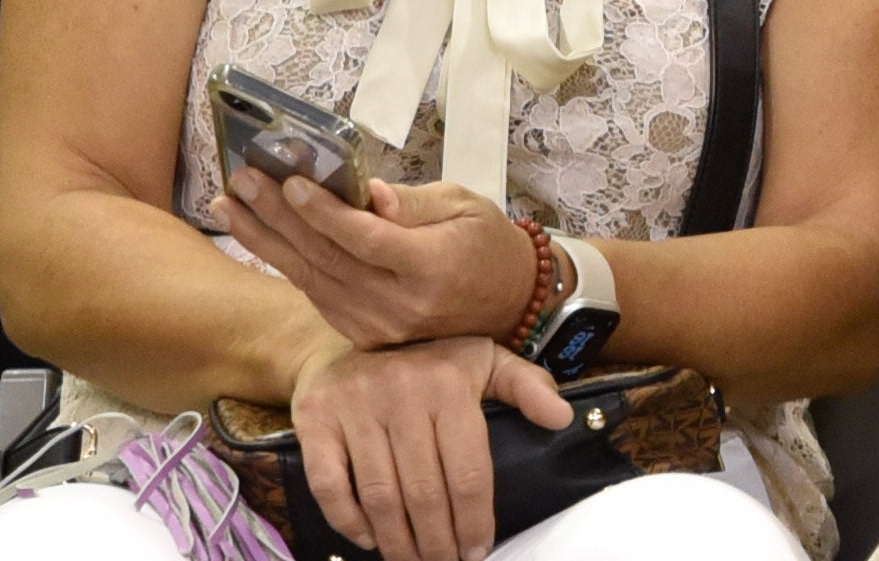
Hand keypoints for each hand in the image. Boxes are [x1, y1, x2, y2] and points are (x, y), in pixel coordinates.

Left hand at [225, 166, 538, 359]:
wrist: (507, 304)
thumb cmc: (486, 243)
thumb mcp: (464, 205)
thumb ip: (412, 202)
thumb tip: (368, 192)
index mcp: (431, 268)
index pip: (366, 239)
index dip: (325, 212)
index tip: (290, 182)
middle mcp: (400, 306)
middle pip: (327, 259)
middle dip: (277, 217)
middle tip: (241, 181)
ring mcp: (379, 327)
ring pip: (312, 280)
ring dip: (266, 241)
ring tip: (230, 206)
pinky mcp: (366, 336)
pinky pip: (319, 296)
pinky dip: (288, 264)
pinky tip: (260, 236)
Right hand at [287, 332, 568, 560]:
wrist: (347, 339)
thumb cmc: (427, 360)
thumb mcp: (483, 359)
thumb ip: (526, 386)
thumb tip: (563, 418)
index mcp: (449, 382)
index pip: (468, 471)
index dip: (475, 520)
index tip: (478, 550)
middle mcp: (402, 393)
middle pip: (424, 492)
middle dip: (439, 541)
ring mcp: (355, 407)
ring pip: (380, 496)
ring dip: (399, 542)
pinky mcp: (315, 420)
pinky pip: (330, 486)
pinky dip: (349, 522)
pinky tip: (370, 540)